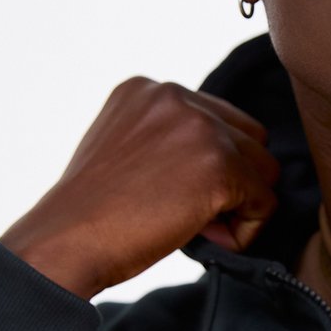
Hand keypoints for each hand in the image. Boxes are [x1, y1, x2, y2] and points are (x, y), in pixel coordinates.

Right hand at [0, 78, 280, 297]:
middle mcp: (175, 96)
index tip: (173, 196)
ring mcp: (199, 127)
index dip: (209, 167)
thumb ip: (168, 140)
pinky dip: (244, 231)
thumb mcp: (124, 151)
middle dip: (233, 182)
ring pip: (264, 170)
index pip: (220, 121)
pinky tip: (205, 239)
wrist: (66, 240)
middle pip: (251, 139)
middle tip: (191, 217)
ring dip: (240, 206)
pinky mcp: (219, 165)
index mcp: (148, 89)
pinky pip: (265, 203)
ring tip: (198, 229)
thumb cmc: (92, 214)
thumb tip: (229, 165)